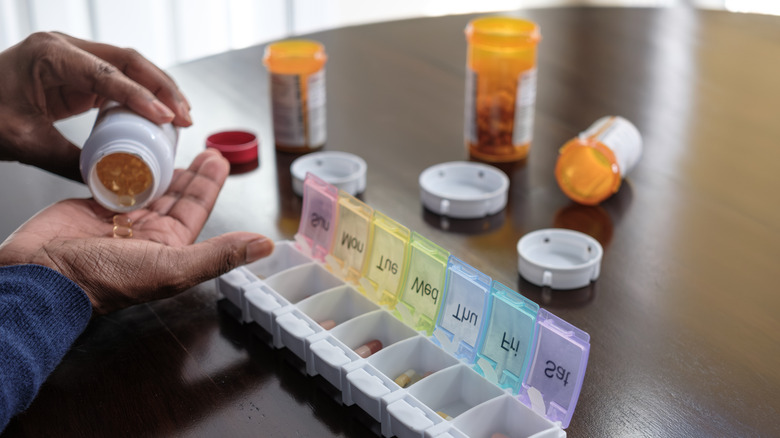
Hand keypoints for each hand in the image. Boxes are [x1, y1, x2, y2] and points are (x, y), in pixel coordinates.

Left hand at [0, 31, 191, 180]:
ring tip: (183, 115)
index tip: (166, 118)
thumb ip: (69, 162)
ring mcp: (75, 60)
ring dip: (160, 90)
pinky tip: (161, 113)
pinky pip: (121, 81)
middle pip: (128, 61)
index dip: (141, 97)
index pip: (107, 74)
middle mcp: (66, 50)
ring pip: (130, 67)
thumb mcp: (26, 143)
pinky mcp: (80, 76)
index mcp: (50, 56)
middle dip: (163, 89)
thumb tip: (109, 182)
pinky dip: (144, 96)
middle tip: (185, 116)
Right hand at [0, 149, 272, 313]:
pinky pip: (116, 182)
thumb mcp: (172, 267)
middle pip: (175, 196)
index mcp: (169, 248)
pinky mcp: (91, 207)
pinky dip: (128, 167)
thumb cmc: (106, 279)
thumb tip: (266, 245)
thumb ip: (219, 254)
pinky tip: (137, 151)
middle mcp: (146, 235)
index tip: (219, 159)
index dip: (209, 185)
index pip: (196, 210)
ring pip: (148, 187)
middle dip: (192, 172)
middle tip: (206, 148)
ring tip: (175, 144)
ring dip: (162, 167)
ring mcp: (118, 221)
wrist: (43, 277)